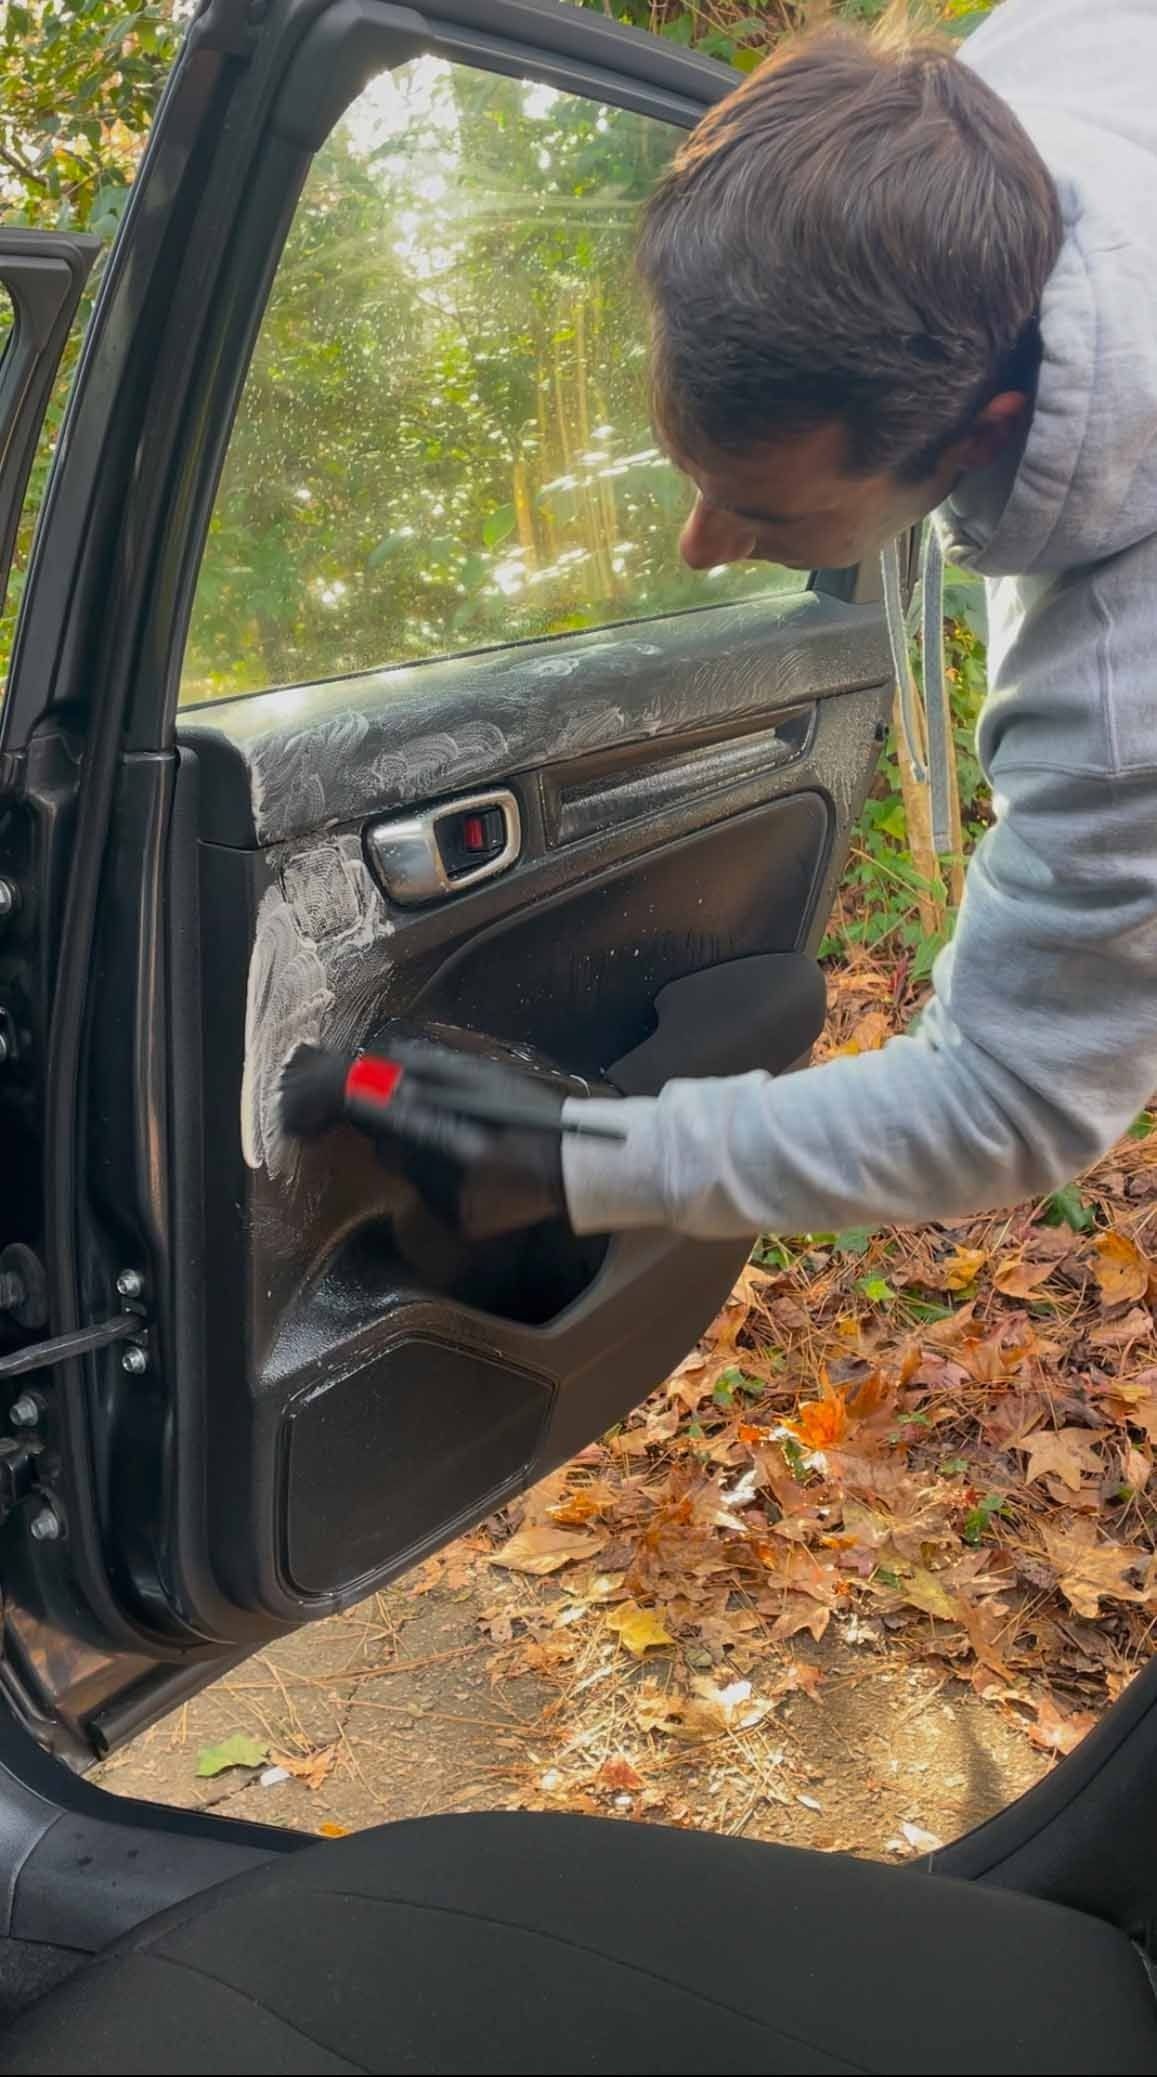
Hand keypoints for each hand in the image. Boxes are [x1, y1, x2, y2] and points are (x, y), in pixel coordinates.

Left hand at [366, 1042, 570, 1240]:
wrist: (572, 1166)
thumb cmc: (529, 1113)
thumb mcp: (487, 1079)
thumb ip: (433, 1070)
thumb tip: (385, 1063)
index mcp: (456, 1137)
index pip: (386, 1120)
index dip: (361, 1107)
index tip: (341, 1101)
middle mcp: (449, 1178)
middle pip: (389, 1152)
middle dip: (398, 1133)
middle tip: (426, 1120)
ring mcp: (452, 1205)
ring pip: (409, 1174)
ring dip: (421, 1157)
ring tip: (463, 1146)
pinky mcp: (458, 1222)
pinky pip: (429, 1196)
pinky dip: (440, 1181)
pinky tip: (472, 1172)